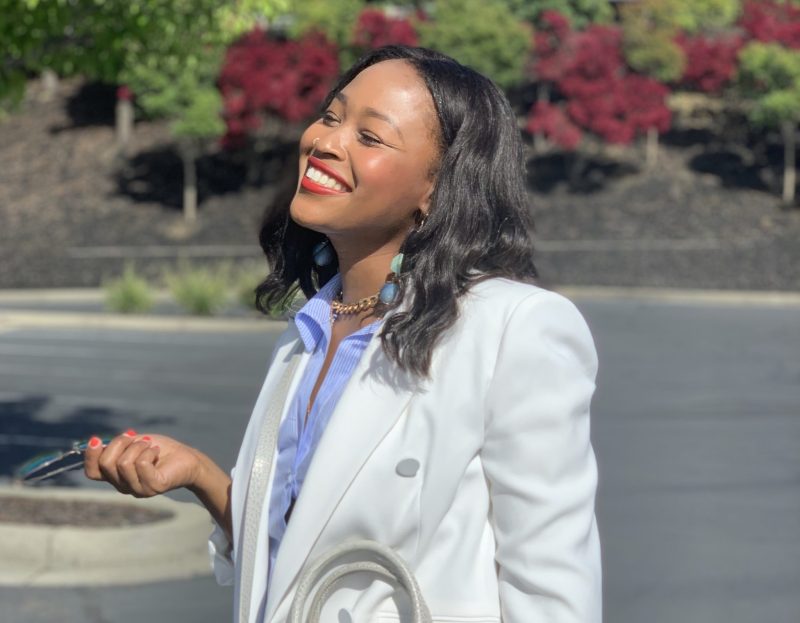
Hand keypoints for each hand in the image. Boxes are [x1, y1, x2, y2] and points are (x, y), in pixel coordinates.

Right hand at [84, 430, 203, 497]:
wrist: (187, 458)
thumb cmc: (159, 449)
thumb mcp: (133, 444)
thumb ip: (115, 447)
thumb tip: (94, 444)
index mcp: (116, 477)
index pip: (92, 472)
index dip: (91, 455)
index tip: (97, 439)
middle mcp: (124, 486)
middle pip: (106, 464)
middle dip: (120, 443)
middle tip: (137, 439)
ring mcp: (138, 489)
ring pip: (123, 463)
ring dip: (138, 446)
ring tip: (150, 446)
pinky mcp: (153, 487)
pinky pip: (141, 464)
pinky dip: (148, 451)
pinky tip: (156, 452)